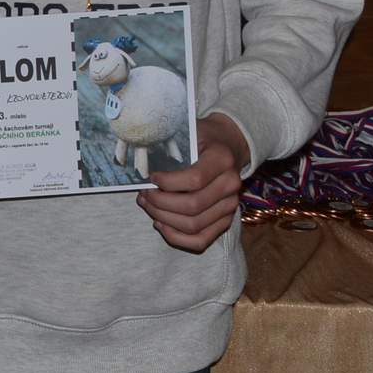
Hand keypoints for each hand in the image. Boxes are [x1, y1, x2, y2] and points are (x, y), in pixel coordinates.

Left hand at [139, 112, 249, 251]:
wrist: (226, 147)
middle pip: (192, 206)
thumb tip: (141, 168)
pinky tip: (159, 224)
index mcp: (222, 160)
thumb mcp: (188, 132)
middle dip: (160, 202)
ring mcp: (230, 206)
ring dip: (163, 218)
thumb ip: (170, 146)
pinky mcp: (225, 221)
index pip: (194, 179)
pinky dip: (176, 237)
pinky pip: (200, 240)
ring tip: (147, 205)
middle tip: (143, 194)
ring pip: (193, 225)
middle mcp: (231, 185)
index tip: (151, 177)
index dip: (167, 182)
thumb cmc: (201, 139)